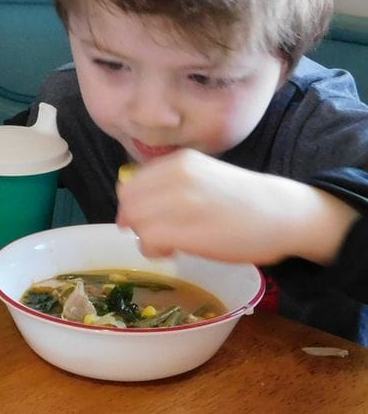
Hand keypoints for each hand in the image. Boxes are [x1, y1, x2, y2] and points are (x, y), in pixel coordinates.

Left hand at [115, 149, 356, 264]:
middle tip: (157, 235)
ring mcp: (183, 201)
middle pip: (129, 202)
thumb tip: (133, 205)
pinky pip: (150, 239)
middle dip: (135, 222)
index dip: (131, 206)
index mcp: (178, 162)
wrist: (284, 213)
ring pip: (136, 221)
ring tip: (168, 244)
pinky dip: (154, 249)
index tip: (144, 220)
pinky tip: (174, 251)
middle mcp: (176, 175)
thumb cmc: (242, 200)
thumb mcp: (200, 177)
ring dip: (145, 238)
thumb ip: (168, 184)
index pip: (130, 184)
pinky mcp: (190, 229)